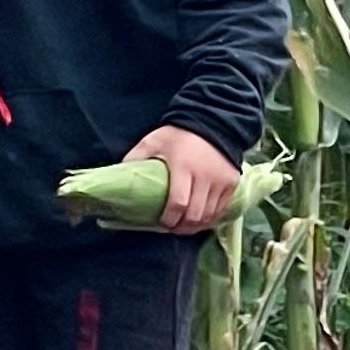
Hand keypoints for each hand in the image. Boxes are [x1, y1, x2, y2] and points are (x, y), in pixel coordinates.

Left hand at [127, 125, 241, 231]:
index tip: (162, 223)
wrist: (212, 121)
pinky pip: (221, 209)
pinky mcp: (231, 183)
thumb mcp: (153, 140)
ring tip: (185, 226)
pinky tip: (200, 219)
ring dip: (196, 225)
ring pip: (209, 215)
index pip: (177, 203)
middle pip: (194, 215)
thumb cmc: (178, 135)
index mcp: (183, 167)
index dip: (169, 219)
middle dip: (181, 227)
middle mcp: (204, 176)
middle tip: (172, 228)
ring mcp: (220, 181)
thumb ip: (136, 156)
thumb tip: (118, 174)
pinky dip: (210, 218)